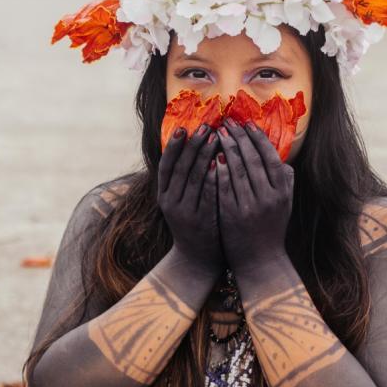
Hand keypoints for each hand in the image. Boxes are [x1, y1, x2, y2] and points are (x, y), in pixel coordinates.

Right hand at [157, 123, 223, 272]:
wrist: (197, 260)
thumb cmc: (194, 223)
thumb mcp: (182, 201)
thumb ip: (186, 178)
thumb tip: (193, 147)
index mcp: (164, 195)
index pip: (166, 165)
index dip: (174, 146)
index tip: (183, 127)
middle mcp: (171, 202)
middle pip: (181, 168)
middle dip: (193, 145)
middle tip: (205, 126)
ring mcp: (186, 213)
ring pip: (194, 179)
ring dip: (204, 156)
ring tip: (216, 138)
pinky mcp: (202, 222)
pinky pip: (207, 196)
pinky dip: (214, 179)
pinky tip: (222, 164)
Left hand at [214, 117, 294, 273]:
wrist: (260, 261)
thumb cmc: (272, 229)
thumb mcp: (285, 204)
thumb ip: (285, 181)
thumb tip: (280, 157)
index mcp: (282, 191)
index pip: (269, 157)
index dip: (258, 138)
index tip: (247, 124)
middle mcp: (268, 197)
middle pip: (252, 159)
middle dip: (239, 137)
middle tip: (228, 122)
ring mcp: (250, 206)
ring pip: (237, 170)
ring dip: (227, 148)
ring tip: (218, 133)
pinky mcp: (232, 215)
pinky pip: (224, 187)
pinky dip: (219, 170)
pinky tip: (212, 156)